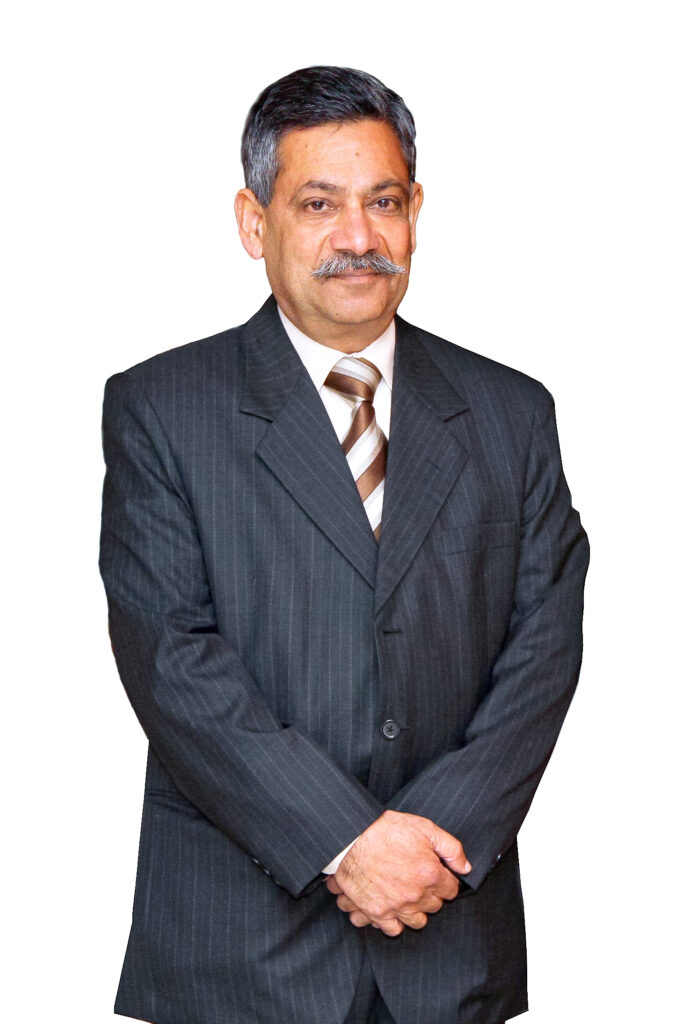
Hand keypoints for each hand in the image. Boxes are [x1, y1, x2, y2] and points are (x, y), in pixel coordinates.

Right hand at [326, 810, 469, 936]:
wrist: (349, 837)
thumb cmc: (384, 829)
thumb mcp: (424, 827)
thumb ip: (450, 848)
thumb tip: (465, 867)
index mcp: (430, 874)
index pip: (451, 890)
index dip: (444, 879)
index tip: (436, 872)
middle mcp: (416, 896)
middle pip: (434, 907)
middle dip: (430, 894)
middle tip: (418, 879)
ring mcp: (395, 907)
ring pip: (416, 922)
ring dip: (414, 910)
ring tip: (405, 894)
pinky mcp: (376, 913)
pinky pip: (391, 930)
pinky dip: (391, 921)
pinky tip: (389, 906)